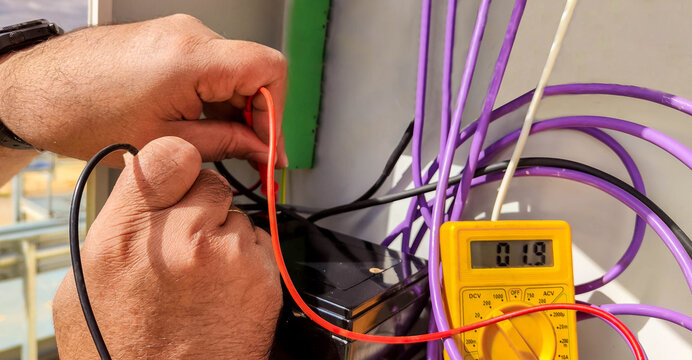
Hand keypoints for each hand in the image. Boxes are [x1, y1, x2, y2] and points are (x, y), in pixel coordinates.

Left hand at [0, 14, 286, 166]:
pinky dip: (216, 100)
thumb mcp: (165, 142)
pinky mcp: (171, 41)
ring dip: (236, 112)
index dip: (276, 114)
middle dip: (257, 118)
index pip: (268, 70)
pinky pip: (212, 69)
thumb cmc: (82, 113)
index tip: (269, 147)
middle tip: (252, 157)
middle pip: (254, 73)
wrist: (37, 91)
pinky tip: (203, 127)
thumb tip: (261, 150)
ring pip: (235, 73)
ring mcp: (180, 35)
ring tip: (221, 146)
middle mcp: (190, 36)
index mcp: (190, 57)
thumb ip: (224, 145)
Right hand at [52, 137, 281, 358]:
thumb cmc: (123, 347)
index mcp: (126, 236)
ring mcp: (226, 258)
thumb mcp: (87, 282)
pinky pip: (259, 244)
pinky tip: (224, 290)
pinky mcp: (262, 278)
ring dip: (224, 236)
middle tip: (188, 239)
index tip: (178, 174)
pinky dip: (246, 260)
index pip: (166, 154)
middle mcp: (179, 240)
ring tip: (203, 276)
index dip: (176, 162)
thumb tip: (137, 177)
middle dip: (201, 204)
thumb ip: (116, 223)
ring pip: (236, 215)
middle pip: (209, 182)